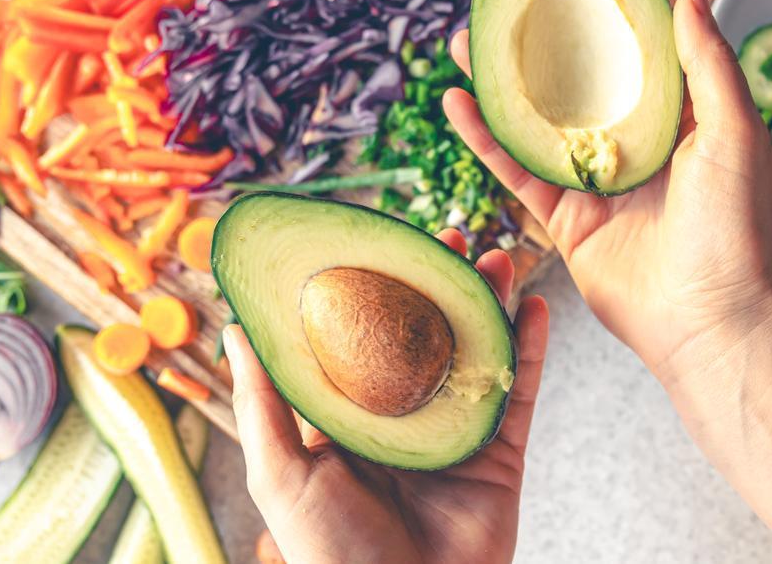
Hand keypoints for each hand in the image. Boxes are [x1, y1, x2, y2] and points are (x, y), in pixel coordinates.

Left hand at [224, 231, 548, 563]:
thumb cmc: (332, 554)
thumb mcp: (283, 474)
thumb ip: (264, 402)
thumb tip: (237, 330)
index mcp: (350, 417)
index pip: (362, 337)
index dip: (375, 288)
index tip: (383, 244)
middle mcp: (403, 417)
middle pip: (426, 335)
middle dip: (438, 285)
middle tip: (450, 238)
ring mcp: (453, 432)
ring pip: (475, 352)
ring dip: (488, 303)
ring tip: (498, 257)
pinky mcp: (497, 454)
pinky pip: (517, 394)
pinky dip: (529, 350)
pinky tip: (534, 308)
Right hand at [443, 0, 771, 381]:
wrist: (710, 321)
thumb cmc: (735, 228)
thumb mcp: (732, 131)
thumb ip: (707, 64)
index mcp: (682, 125)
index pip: (638, 61)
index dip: (606, 23)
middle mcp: (637, 151)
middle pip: (580, 88)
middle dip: (544, 50)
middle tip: (508, 13)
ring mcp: (597, 187)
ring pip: (541, 127)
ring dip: (503, 87)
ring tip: (466, 46)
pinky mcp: (567, 223)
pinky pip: (520, 174)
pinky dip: (488, 140)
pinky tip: (459, 104)